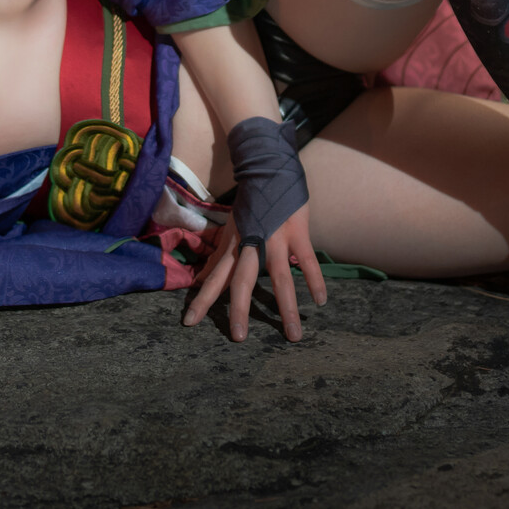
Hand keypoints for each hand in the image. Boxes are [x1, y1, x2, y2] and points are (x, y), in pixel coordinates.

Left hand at [182, 202, 325, 340]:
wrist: (269, 170)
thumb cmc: (249, 206)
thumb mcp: (230, 230)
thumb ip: (218, 257)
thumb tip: (199, 280)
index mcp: (234, 246)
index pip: (213, 277)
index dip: (201, 299)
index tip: (188, 323)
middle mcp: (251, 244)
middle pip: (242, 281)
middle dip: (239, 310)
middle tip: (238, 338)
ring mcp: (276, 238)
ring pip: (280, 278)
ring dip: (287, 307)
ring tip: (293, 334)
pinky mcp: (298, 233)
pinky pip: (308, 261)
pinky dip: (315, 281)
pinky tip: (320, 301)